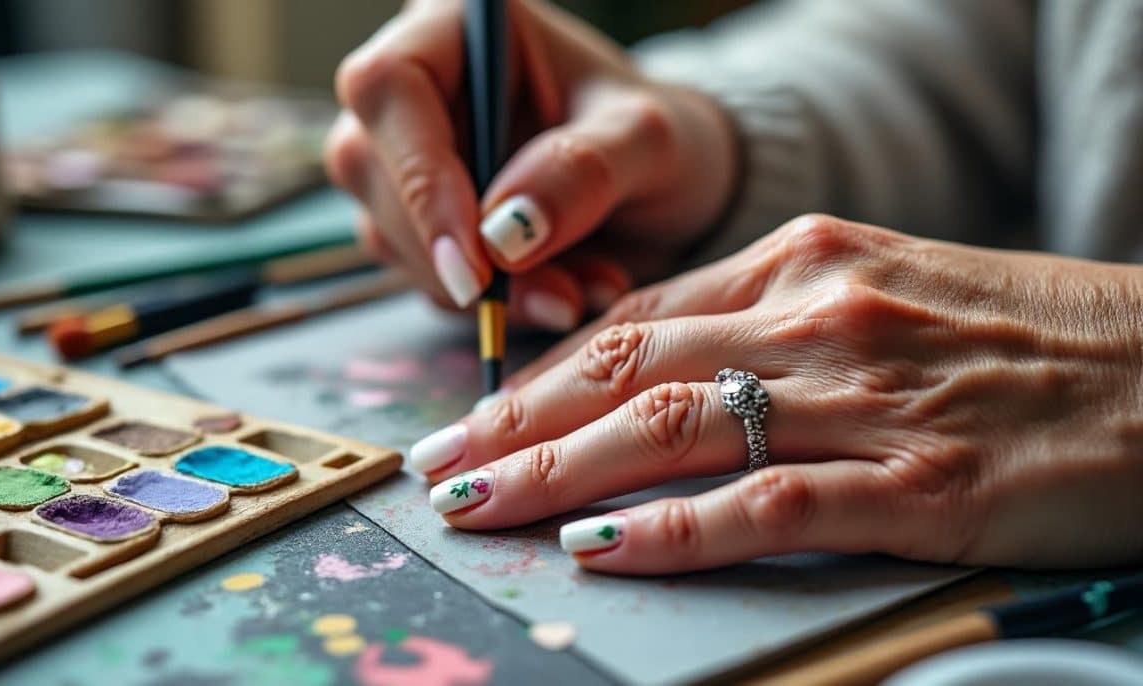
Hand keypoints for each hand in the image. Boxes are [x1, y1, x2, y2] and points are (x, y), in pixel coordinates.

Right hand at [325, 0, 736, 329]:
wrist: (665, 188)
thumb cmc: (657, 137)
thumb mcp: (648, 141)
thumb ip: (584, 170)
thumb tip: (503, 232)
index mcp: (459, 30)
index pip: (391, 87)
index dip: (420, 176)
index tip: (478, 260)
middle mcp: (419, 86)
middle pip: (370, 168)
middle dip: (457, 252)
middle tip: (553, 296)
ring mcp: (409, 157)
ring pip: (389, 233)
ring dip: (482, 289)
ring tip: (577, 291)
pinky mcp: (419, 220)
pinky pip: (424, 276)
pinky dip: (491, 304)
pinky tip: (560, 293)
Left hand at [412, 214, 1142, 573]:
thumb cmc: (1025, 337)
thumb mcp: (883, 290)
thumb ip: (771, 319)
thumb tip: (661, 365)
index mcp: (808, 260)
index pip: (638, 319)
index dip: (541, 374)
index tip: (475, 415)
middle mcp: (822, 313)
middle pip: (631, 368)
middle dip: (517, 421)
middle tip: (439, 467)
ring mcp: (869, 394)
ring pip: (677, 427)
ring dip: (561, 471)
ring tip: (480, 505)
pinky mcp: (923, 477)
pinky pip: (770, 502)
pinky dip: (678, 527)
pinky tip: (605, 544)